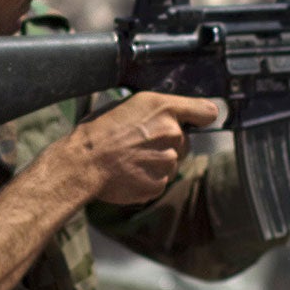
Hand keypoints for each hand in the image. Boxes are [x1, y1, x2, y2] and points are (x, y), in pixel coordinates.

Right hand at [69, 91, 220, 203]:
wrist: (83, 163)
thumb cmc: (98, 131)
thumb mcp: (126, 105)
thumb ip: (156, 110)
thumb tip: (166, 115)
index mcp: (164, 108)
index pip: (206, 111)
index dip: (200, 117)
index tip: (195, 120)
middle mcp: (172, 133)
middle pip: (184, 140)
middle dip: (167, 142)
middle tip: (139, 143)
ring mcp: (168, 161)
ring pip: (171, 161)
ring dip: (156, 161)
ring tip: (129, 158)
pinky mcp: (159, 184)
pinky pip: (160, 179)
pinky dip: (147, 177)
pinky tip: (128, 171)